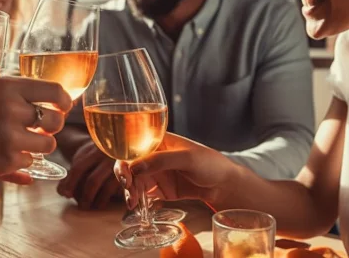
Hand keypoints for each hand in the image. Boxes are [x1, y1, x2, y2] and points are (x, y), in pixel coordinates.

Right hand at [0, 76, 72, 195]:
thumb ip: (19, 96)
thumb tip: (61, 102)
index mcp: (6, 85)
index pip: (54, 89)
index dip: (64, 102)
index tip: (63, 108)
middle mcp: (10, 106)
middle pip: (56, 119)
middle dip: (52, 129)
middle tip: (38, 132)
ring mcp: (9, 133)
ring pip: (48, 144)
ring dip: (37, 148)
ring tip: (14, 145)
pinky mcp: (7, 157)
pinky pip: (30, 162)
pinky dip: (19, 163)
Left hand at [57, 139, 121, 209]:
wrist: (119, 147)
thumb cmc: (96, 158)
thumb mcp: (83, 159)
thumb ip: (72, 175)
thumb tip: (63, 192)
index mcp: (94, 150)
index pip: (79, 168)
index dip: (70, 183)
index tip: (65, 194)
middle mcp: (108, 155)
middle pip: (93, 180)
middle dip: (85, 196)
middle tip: (82, 206)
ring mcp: (122, 165)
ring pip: (107, 187)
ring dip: (99, 201)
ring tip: (93, 206)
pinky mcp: (133, 175)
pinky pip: (122, 191)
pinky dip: (115, 199)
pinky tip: (108, 203)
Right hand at [114, 133, 235, 209]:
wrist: (224, 185)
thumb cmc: (209, 163)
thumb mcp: (187, 158)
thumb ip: (161, 160)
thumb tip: (135, 166)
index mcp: (157, 141)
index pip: (133, 146)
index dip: (124, 158)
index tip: (125, 173)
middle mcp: (153, 156)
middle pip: (129, 164)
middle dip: (124, 177)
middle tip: (128, 189)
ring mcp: (156, 173)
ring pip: (134, 180)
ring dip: (130, 191)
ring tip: (133, 203)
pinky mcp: (160, 188)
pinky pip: (143, 193)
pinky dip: (138, 199)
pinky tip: (137, 206)